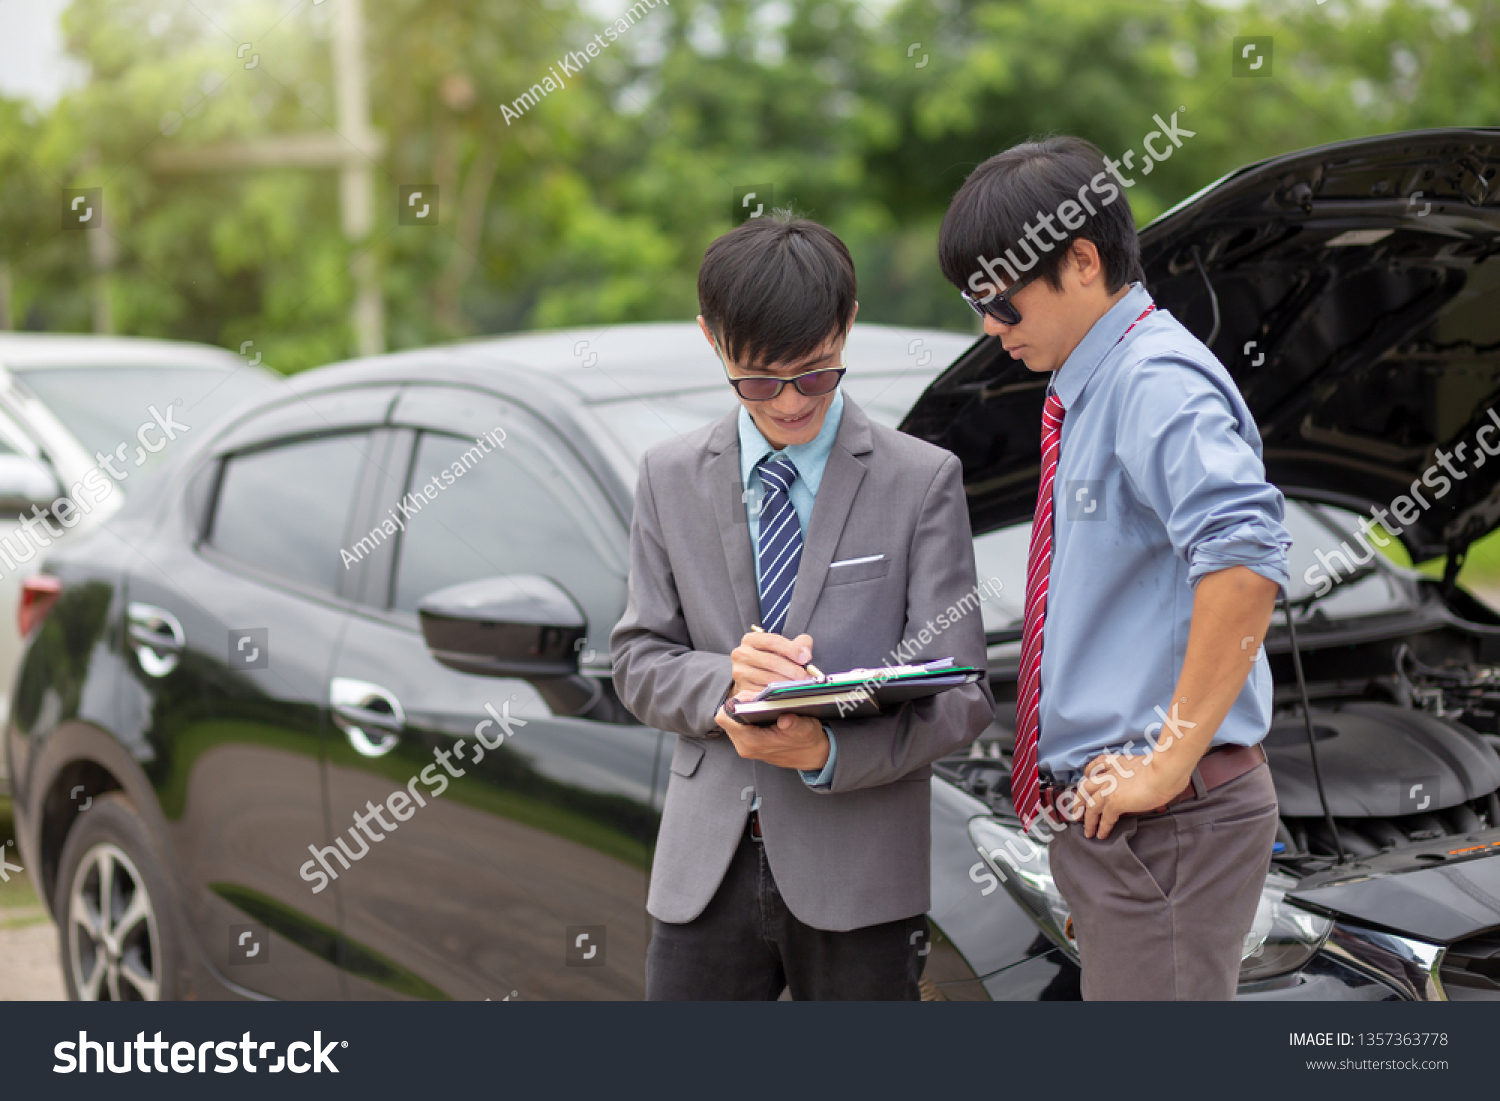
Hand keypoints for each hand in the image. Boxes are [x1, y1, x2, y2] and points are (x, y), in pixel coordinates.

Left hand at [715, 697, 829, 770]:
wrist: (811, 755)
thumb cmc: (807, 740)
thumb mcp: (806, 729)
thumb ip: (794, 724)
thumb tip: (785, 719)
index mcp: (753, 743)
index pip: (726, 718)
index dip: (735, 702)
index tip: (751, 695)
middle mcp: (744, 745)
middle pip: (727, 716)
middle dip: (739, 703)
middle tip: (758, 695)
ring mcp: (744, 744)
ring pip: (731, 719)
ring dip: (742, 708)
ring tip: (760, 700)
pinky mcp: (747, 741)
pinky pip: (738, 722)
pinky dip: (746, 713)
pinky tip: (761, 707)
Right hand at [729, 629, 814, 698]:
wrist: (753, 677)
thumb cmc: (771, 659)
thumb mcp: (783, 647)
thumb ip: (798, 644)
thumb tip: (805, 653)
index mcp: (750, 639)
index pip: (773, 641)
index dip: (792, 650)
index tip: (805, 658)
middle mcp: (741, 654)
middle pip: (771, 661)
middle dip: (792, 669)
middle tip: (805, 676)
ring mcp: (740, 672)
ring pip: (768, 678)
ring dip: (787, 683)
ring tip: (800, 685)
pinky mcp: (742, 688)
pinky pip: (763, 692)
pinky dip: (777, 693)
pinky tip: (787, 693)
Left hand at [1068, 751, 1195, 839]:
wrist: (1165, 772)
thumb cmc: (1164, 768)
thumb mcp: (1147, 765)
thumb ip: (1139, 773)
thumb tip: (1146, 783)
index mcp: (1117, 762)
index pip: (1097, 765)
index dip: (1089, 772)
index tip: (1086, 778)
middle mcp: (1109, 774)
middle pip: (1086, 787)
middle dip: (1079, 800)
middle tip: (1077, 812)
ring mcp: (1109, 788)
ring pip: (1091, 805)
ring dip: (1088, 820)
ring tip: (1087, 831)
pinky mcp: (1115, 802)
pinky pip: (1104, 818)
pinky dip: (1102, 828)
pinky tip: (1101, 835)